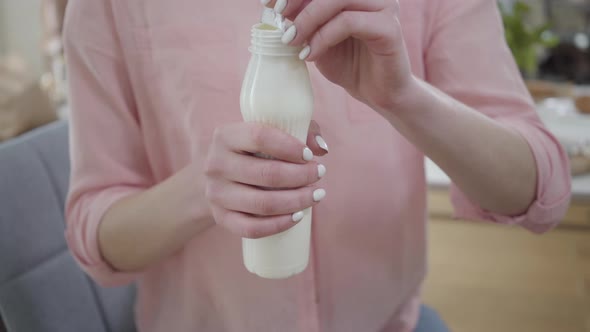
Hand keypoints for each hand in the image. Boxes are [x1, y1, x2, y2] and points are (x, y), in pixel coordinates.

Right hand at [205, 121, 327, 238]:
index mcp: (225, 137)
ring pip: (263, 204)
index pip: (259, 137)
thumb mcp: (271, 129)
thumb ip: (300, 129)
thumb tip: (320, 149)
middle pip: (266, 174)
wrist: (220, 174)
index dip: (289, 147)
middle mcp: (216, 165)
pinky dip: (279, 224)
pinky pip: (252, 228)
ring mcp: (216, 194)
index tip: (309, 155)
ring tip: (316, 195)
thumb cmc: (254, 149)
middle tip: (320, 173)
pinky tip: (298, 216)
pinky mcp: (222, 218)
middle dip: (301, 176)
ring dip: (297, 201)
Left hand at [264, 0, 412, 112]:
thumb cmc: (349, 64)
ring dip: (308, 19)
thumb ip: (301, 21)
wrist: (377, 93)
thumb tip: (272, 8)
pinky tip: (310, 55)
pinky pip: (349, 22)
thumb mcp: (316, 39)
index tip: (266, 3)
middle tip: (278, 20)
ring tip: (291, 40)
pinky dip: (324, 37)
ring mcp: (384, 6)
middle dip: (297, 0)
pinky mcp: (390, 28)